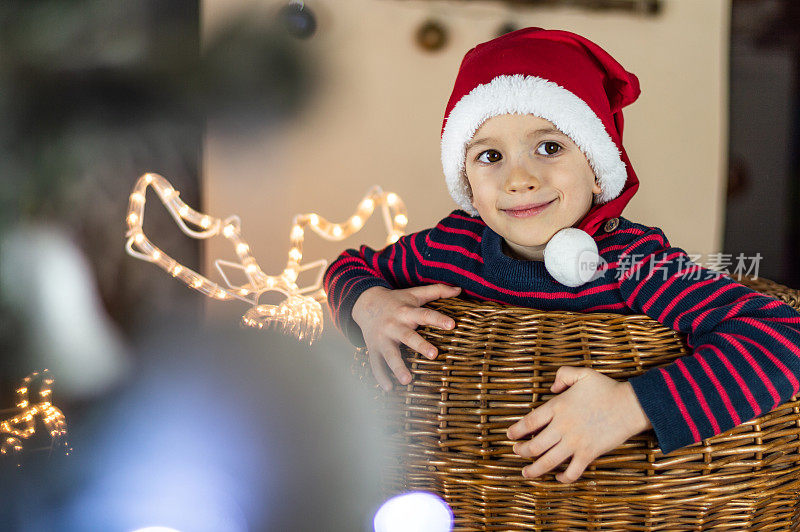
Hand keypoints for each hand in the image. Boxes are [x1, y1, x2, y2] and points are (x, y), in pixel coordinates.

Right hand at [352, 284, 460, 390]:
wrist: (365, 303)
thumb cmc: (396, 300)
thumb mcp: (414, 293)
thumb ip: (436, 291)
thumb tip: (459, 289)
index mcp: (406, 312)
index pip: (425, 314)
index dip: (438, 319)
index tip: (452, 325)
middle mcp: (394, 326)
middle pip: (408, 336)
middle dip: (420, 345)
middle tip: (434, 355)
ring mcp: (382, 339)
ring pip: (390, 354)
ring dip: (398, 367)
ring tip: (407, 381)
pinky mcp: (373, 349)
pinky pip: (376, 364)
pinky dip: (381, 377)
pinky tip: (389, 389)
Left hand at [506, 366, 651, 483]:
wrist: (631, 405)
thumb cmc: (606, 388)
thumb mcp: (581, 373)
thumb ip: (562, 375)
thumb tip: (551, 387)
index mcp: (557, 406)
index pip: (529, 421)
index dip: (516, 430)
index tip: (509, 435)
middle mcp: (562, 426)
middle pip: (534, 445)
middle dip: (521, 451)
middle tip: (516, 452)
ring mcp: (575, 442)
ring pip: (547, 462)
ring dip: (534, 469)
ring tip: (526, 473)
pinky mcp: (588, 454)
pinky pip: (572, 472)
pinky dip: (563, 478)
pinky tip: (558, 476)